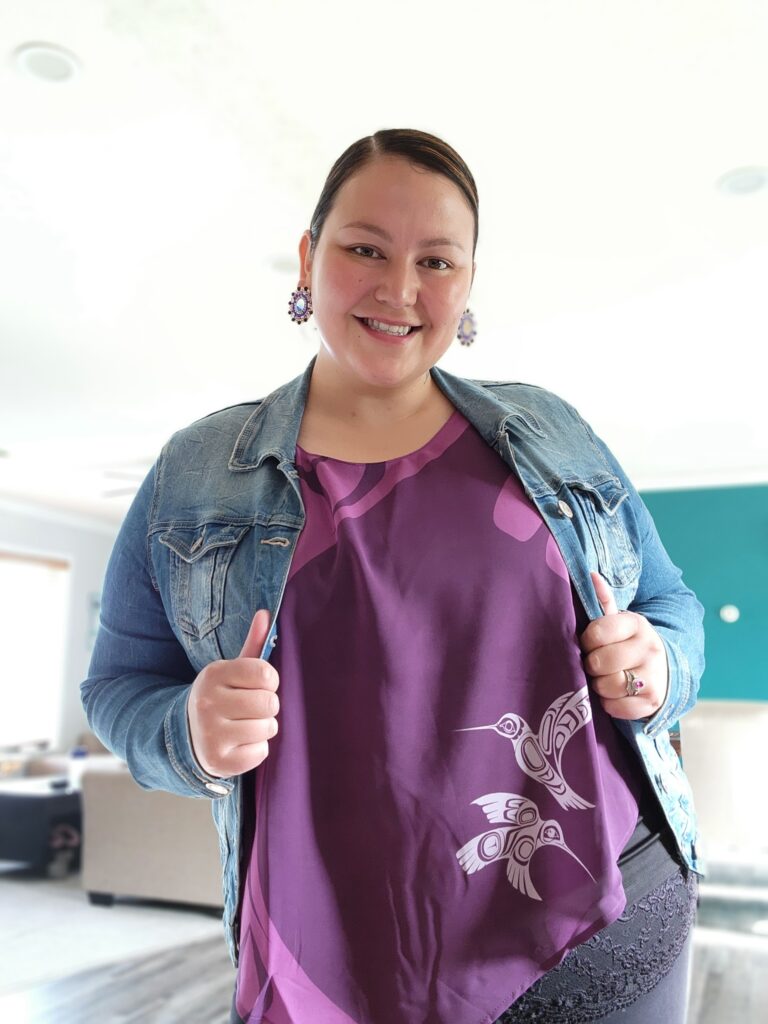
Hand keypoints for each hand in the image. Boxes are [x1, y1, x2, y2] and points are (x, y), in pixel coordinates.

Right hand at [187, 610, 278, 777]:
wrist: (189, 734)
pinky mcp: (219, 761)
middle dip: (267, 706)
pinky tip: (239, 743)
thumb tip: (266, 613)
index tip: (256, 685)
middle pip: (270, 703)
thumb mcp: (232, 670)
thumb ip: (252, 644)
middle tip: (251, 708)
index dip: (269, 681)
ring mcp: (211, 734)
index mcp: (213, 674)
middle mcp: (208, 703)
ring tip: (244, 725)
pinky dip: (256, 749)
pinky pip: (261, 752)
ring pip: (268, 728)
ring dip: (263, 728)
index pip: (266, 673)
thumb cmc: (221, 697)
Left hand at [579, 572, 667, 720]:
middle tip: (596, 664)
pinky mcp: (653, 702)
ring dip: (600, 686)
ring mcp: (654, 677)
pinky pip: (616, 708)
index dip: (587, 641)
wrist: (666, 670)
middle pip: (600, 662)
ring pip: (607, 686)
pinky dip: (610, 704)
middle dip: (591, 665)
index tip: (591, 644)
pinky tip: (616, 694)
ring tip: (606, 679)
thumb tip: (592, 575)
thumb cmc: (631, 644)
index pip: (596, 632)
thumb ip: (604, 601)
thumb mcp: (621, 622)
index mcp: (637, 625)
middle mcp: (649, 648)